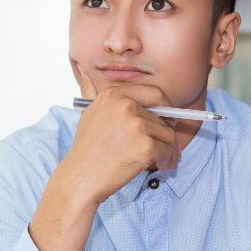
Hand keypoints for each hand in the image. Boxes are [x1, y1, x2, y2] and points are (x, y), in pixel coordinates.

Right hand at [66, 63, 180, 203]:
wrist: (81, 177)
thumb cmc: (86, 150)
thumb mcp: (88, 114)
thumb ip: (92, 93)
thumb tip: (85, 73)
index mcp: (113, 95)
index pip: (153, 93)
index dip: (165, 107)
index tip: (167, 119)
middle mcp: (126, 106)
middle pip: (162, 117)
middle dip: (167, 133)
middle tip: (167, 146)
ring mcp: (137, 126)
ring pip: (168, 134)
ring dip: (169, 148)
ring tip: (162, 160)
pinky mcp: (146, 146)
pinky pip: (167, 149)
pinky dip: (167, 159)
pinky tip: (159, 165)